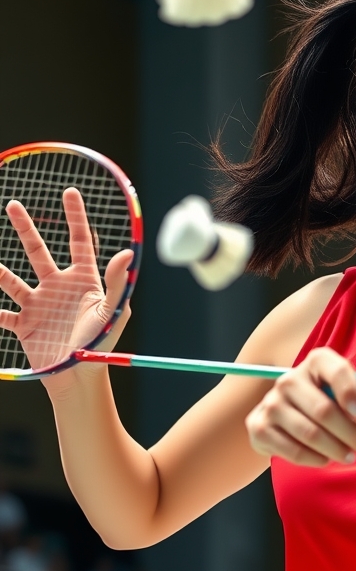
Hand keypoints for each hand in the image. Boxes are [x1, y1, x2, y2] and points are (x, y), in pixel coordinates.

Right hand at [1, 187, 132, 371]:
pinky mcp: (23, 324)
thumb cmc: (100, 346)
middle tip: (12, 204)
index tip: (70, 191)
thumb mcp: (111, 313)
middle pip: (38, 251)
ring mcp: (39, 305)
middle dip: (25, 228)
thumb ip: (116, 283)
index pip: (79, 242)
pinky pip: (1, 312)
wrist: (79, 379)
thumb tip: (128, 253)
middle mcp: (59, 288)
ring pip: (11, 279)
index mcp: (83, 282)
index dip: (76, 217)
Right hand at [246, 346, 355, 465]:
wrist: (285, 421)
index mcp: (318, 362)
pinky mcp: (258, 426)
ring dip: (335, 450)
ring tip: (350, 457)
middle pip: (323, 410)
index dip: (350, 391)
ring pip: (309, 433)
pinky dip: (314, 459)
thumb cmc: (331, 407)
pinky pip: (291, 450)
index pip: (336, 370)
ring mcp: (270, 402)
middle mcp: (290, 378)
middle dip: (351, 434)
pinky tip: (325, 459)